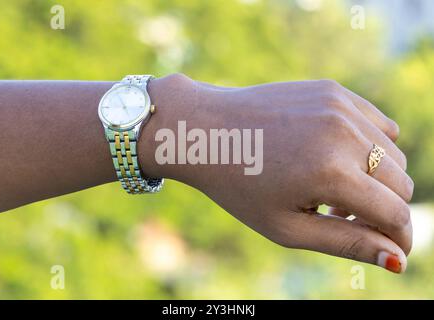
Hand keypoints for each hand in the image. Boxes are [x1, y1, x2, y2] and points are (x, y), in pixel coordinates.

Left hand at [141, 74, 413, 272]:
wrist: (207, 130)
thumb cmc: (240, 186)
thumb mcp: (287, 226)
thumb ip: (345, 242)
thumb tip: (397, 260)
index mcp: (330, 173)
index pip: (396, 214)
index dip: (398, 238)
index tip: (391, 250)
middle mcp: (342, 133)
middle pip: (401, 183)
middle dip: (383, 209)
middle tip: (340, 215)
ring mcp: (339, 105)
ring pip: (393, 154)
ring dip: (374, 179)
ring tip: (330, 189)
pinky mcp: (333, 90)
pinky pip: (378, 124)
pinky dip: (368, 147)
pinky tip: (333, 158)